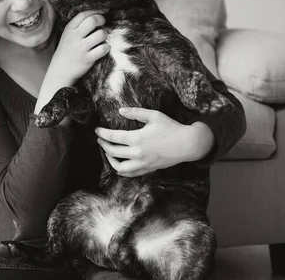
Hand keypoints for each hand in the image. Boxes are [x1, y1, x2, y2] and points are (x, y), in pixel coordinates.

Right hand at [35, 10, 108, 115]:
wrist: (60, 70)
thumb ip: (78, 25)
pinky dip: (106, 48)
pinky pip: (103, 48)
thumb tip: (97, 14)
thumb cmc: (67, 50)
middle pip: (93, 21)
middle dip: (101, 20)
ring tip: (101, 39)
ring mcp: (81, 48)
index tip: (103, 11)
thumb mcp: (68, 35)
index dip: (95, 10)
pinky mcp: (87, 59)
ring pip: (101, 34)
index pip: (83, 14)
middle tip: (103, 23)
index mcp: (69, 29)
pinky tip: (102, 49)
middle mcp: (74, 37)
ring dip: (105, 35)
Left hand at [95, 107, 214, 176]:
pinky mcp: (148, 169)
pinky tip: (119, 163)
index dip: (102, 134)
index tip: (97, 130)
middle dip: (103, 145)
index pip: (113, 137)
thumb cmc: (171, 127)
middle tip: (100, 139)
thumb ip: (135, 112)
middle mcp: (137, 153)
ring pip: (119, 167)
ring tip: (108, 152)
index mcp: (137, 138)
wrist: (187, 144)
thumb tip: (120, 110)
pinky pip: (130, 174)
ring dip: (110, 160)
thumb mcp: (154, 115)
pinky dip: (121, 170)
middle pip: (112, 152)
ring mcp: (142, 163)